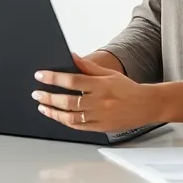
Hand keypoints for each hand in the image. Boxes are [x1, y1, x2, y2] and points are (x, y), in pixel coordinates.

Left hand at [32, 53, 159, 132]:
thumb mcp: (108, 73)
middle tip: (36, 93)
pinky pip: (79, 126)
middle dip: (48, 97)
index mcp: (100, 85)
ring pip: (71, 116)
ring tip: (42, 106)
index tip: (40, 76)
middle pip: (68, 100)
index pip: (72, 80)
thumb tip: (72, 56)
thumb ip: (88, 66)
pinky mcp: (100, 127)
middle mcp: (99, 102)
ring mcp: (99, 116)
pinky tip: (57, 116)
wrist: (145, 105)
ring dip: (53, 112)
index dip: (53, 78)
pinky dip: (65, 122)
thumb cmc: (127, 88)